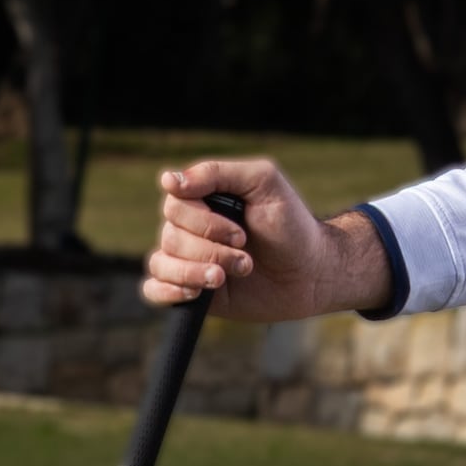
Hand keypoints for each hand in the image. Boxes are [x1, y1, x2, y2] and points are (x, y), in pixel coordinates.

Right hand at [144, 157, 381, 317]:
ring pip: (162, 262)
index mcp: (204, 198)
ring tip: (227, 277)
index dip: (203, 221)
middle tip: (246, 254)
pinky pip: (154, 289)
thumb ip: (218, 172)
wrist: (311, 273)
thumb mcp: (264, 182)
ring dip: (196, 272)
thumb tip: (168, 181)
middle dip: (210, 249)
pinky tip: (194, 293)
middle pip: (170, 235)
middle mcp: (191, 226)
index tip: (241, 232)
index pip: (175, 203)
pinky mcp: (191, 290)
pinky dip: (167, 291)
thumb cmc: (291, 225)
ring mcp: (189, 258)